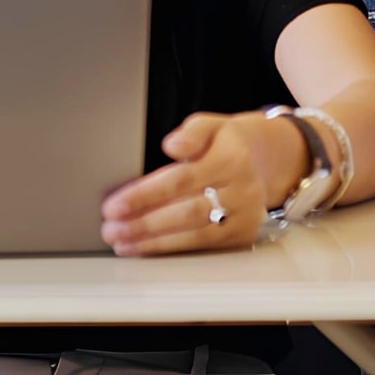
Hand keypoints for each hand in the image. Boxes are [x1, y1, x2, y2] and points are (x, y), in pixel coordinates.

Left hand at [99, 113, 268, 254]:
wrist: (263, 161)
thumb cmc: (225, 143)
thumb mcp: (209, 125)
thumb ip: (190, 133)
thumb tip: (172, 145)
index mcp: (231, 159)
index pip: (180, 180)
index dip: (144, 195)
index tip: (114, 205)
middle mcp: (242, 191)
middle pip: (186, 212)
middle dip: (144, 224)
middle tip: (111, 229)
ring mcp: (244, 217)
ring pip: (195, 236)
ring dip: (153, 242)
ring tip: (122, 242)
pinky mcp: (242, 236)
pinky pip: (203, 247)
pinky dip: (172, 249)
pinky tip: (146, 248)